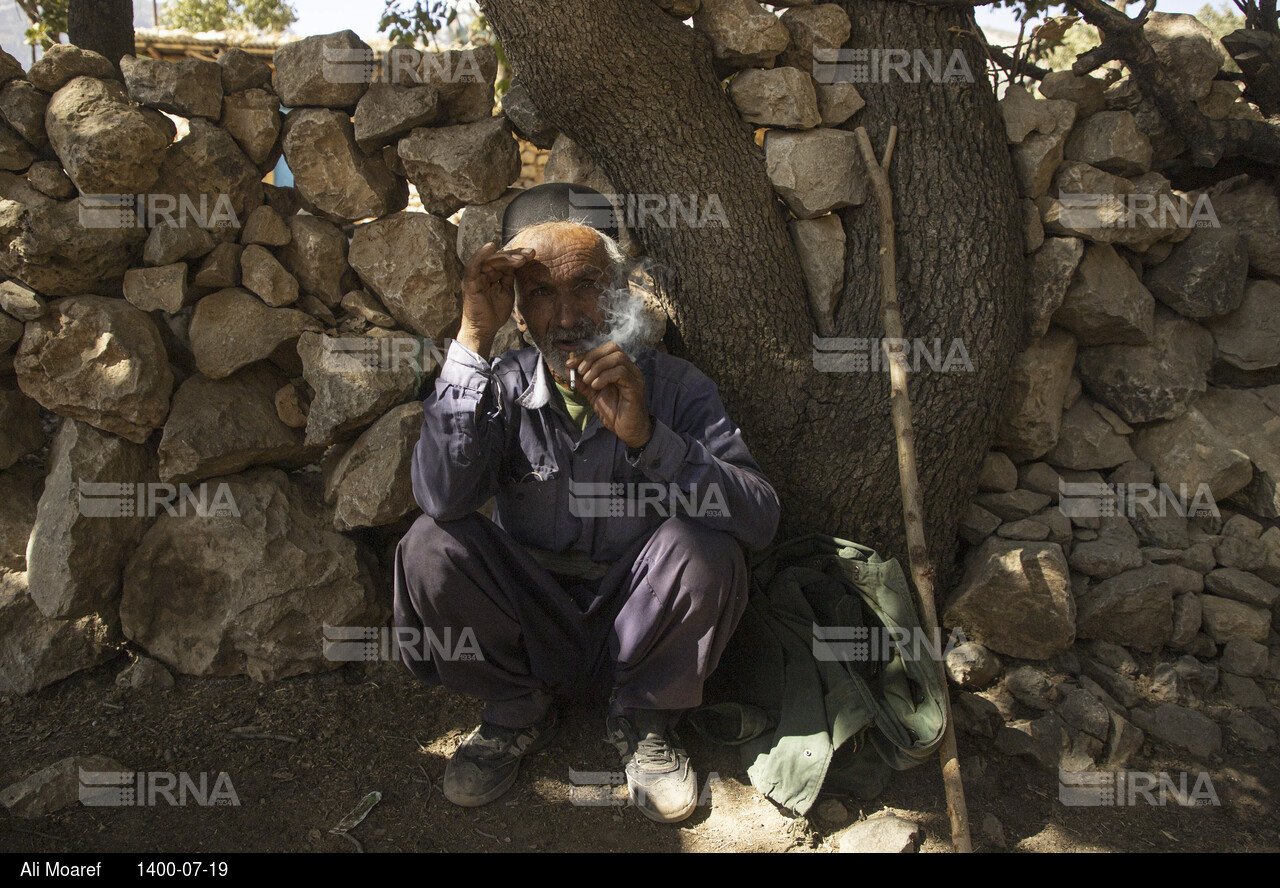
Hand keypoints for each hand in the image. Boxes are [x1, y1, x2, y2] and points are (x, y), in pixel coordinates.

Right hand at [457, 242, 534, 356]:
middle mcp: (482, 273)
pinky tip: (491, 246)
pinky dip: (481, 254)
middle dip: (516, 254)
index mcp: (491, 275)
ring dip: (506, 256)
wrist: (484, 330)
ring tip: (521, 258)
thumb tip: (518, 263)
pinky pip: (474, 264)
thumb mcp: (507, 292)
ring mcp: (475, 276)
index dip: (519, 256)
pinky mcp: (470, 281)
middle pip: (499, 258)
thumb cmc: (494, 313)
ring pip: (491, 259)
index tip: (533, 254)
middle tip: (531, 253)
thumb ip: (509, 278)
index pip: (505, 261)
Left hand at [569, 343, 651, 448]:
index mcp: (619, 367)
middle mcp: (629, 368)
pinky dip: (605, 376)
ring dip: (598, 367)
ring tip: (588, 381)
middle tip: (581, 372)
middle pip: (612, 348)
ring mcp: (634, 376)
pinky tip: (596, 386)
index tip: (570, 364)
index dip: (585, 354)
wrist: (627, 431)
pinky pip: (621, 373)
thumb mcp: (592, 394)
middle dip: (592, 357)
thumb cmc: (614, 412)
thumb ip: (581, 381)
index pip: (604, 350)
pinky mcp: (636, 386)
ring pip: (617, 358)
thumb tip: (567, 368)